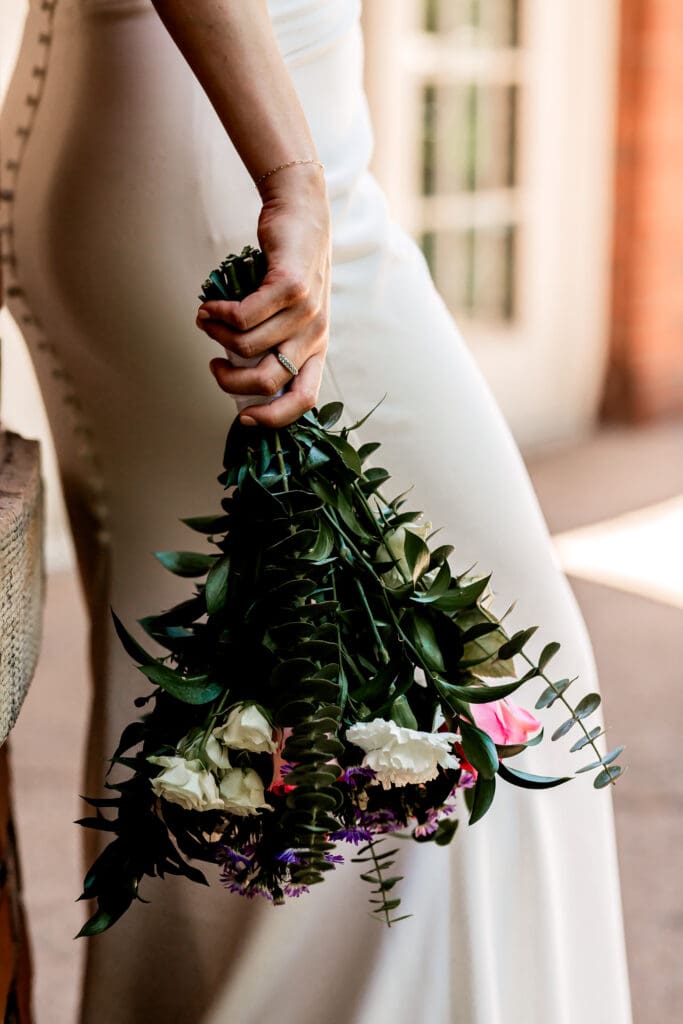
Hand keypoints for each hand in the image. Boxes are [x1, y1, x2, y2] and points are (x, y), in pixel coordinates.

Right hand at [196, 163, 330, 426]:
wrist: (302, 215)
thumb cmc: (286, 270)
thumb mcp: (287, 315)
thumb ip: (269, 344)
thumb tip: (234, 373)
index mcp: (316, 349)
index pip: (304, 400)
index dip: (274, 418)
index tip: (243, 418)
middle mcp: (315, 335)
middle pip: (268, 381)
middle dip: (230, 382)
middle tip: (214, 364)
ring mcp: (305, 312)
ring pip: (248, 347)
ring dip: (217, 337)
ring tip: (207, 321)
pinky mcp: (290, 287)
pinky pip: (243, 317)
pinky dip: (218, 315)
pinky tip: (210, 307)